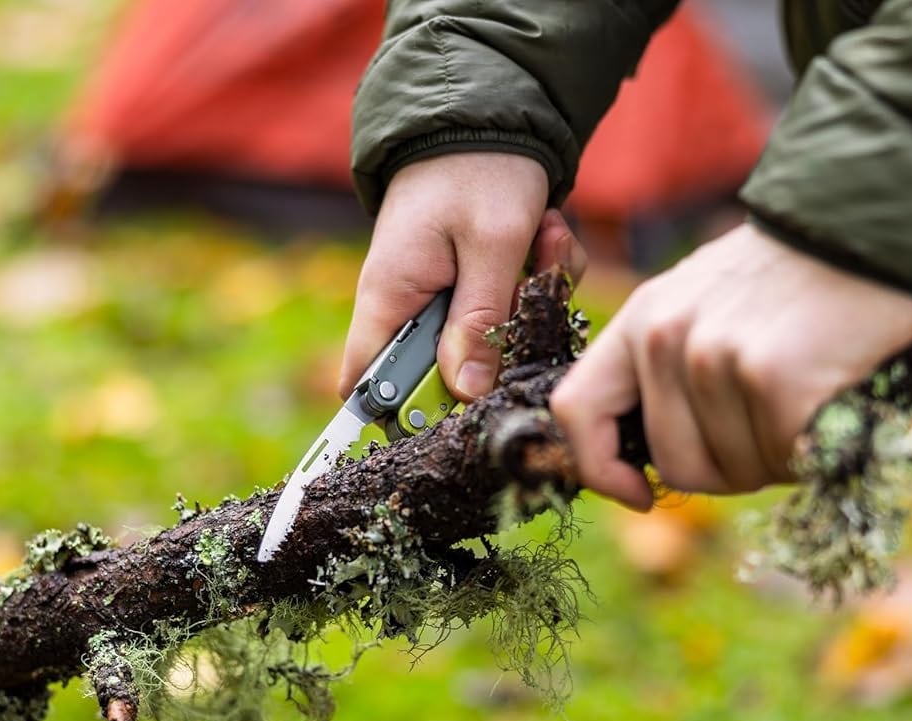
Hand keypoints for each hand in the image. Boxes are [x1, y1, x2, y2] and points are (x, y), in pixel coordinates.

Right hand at [340, 153, 587, 400]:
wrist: (495, 111)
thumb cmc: (480, 167)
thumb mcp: (491, 244)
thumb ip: (481, 321)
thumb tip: (466, 394)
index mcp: (390, 298)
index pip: (364, 385)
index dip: (396, 416)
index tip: (453, 419)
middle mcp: (410, 305)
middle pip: (448, 372)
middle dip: (501, 342)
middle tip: (531, 288)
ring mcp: (446, 296)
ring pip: (493, 338)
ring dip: (533, 298)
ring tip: (546, 238)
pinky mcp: (478, 285)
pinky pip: (514, 307)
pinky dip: (542, 275)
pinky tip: (548, 231)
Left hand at [550, 224, 911, 508]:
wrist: (882, 226)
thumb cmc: (801, 279)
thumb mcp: (709, 304)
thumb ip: (669, 369)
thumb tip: (650, 465)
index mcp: (642, 319)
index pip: (575, 410)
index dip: (599, 469)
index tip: (639, 494)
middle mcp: (665, 336)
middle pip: (675, 465)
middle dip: (728, 471)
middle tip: (775, 432)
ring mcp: (714, 356)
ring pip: (734, 470)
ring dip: (777, 459)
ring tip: (808, 400)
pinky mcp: (771, 378)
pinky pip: (783, 460)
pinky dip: (812, 453)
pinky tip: (832, 406)